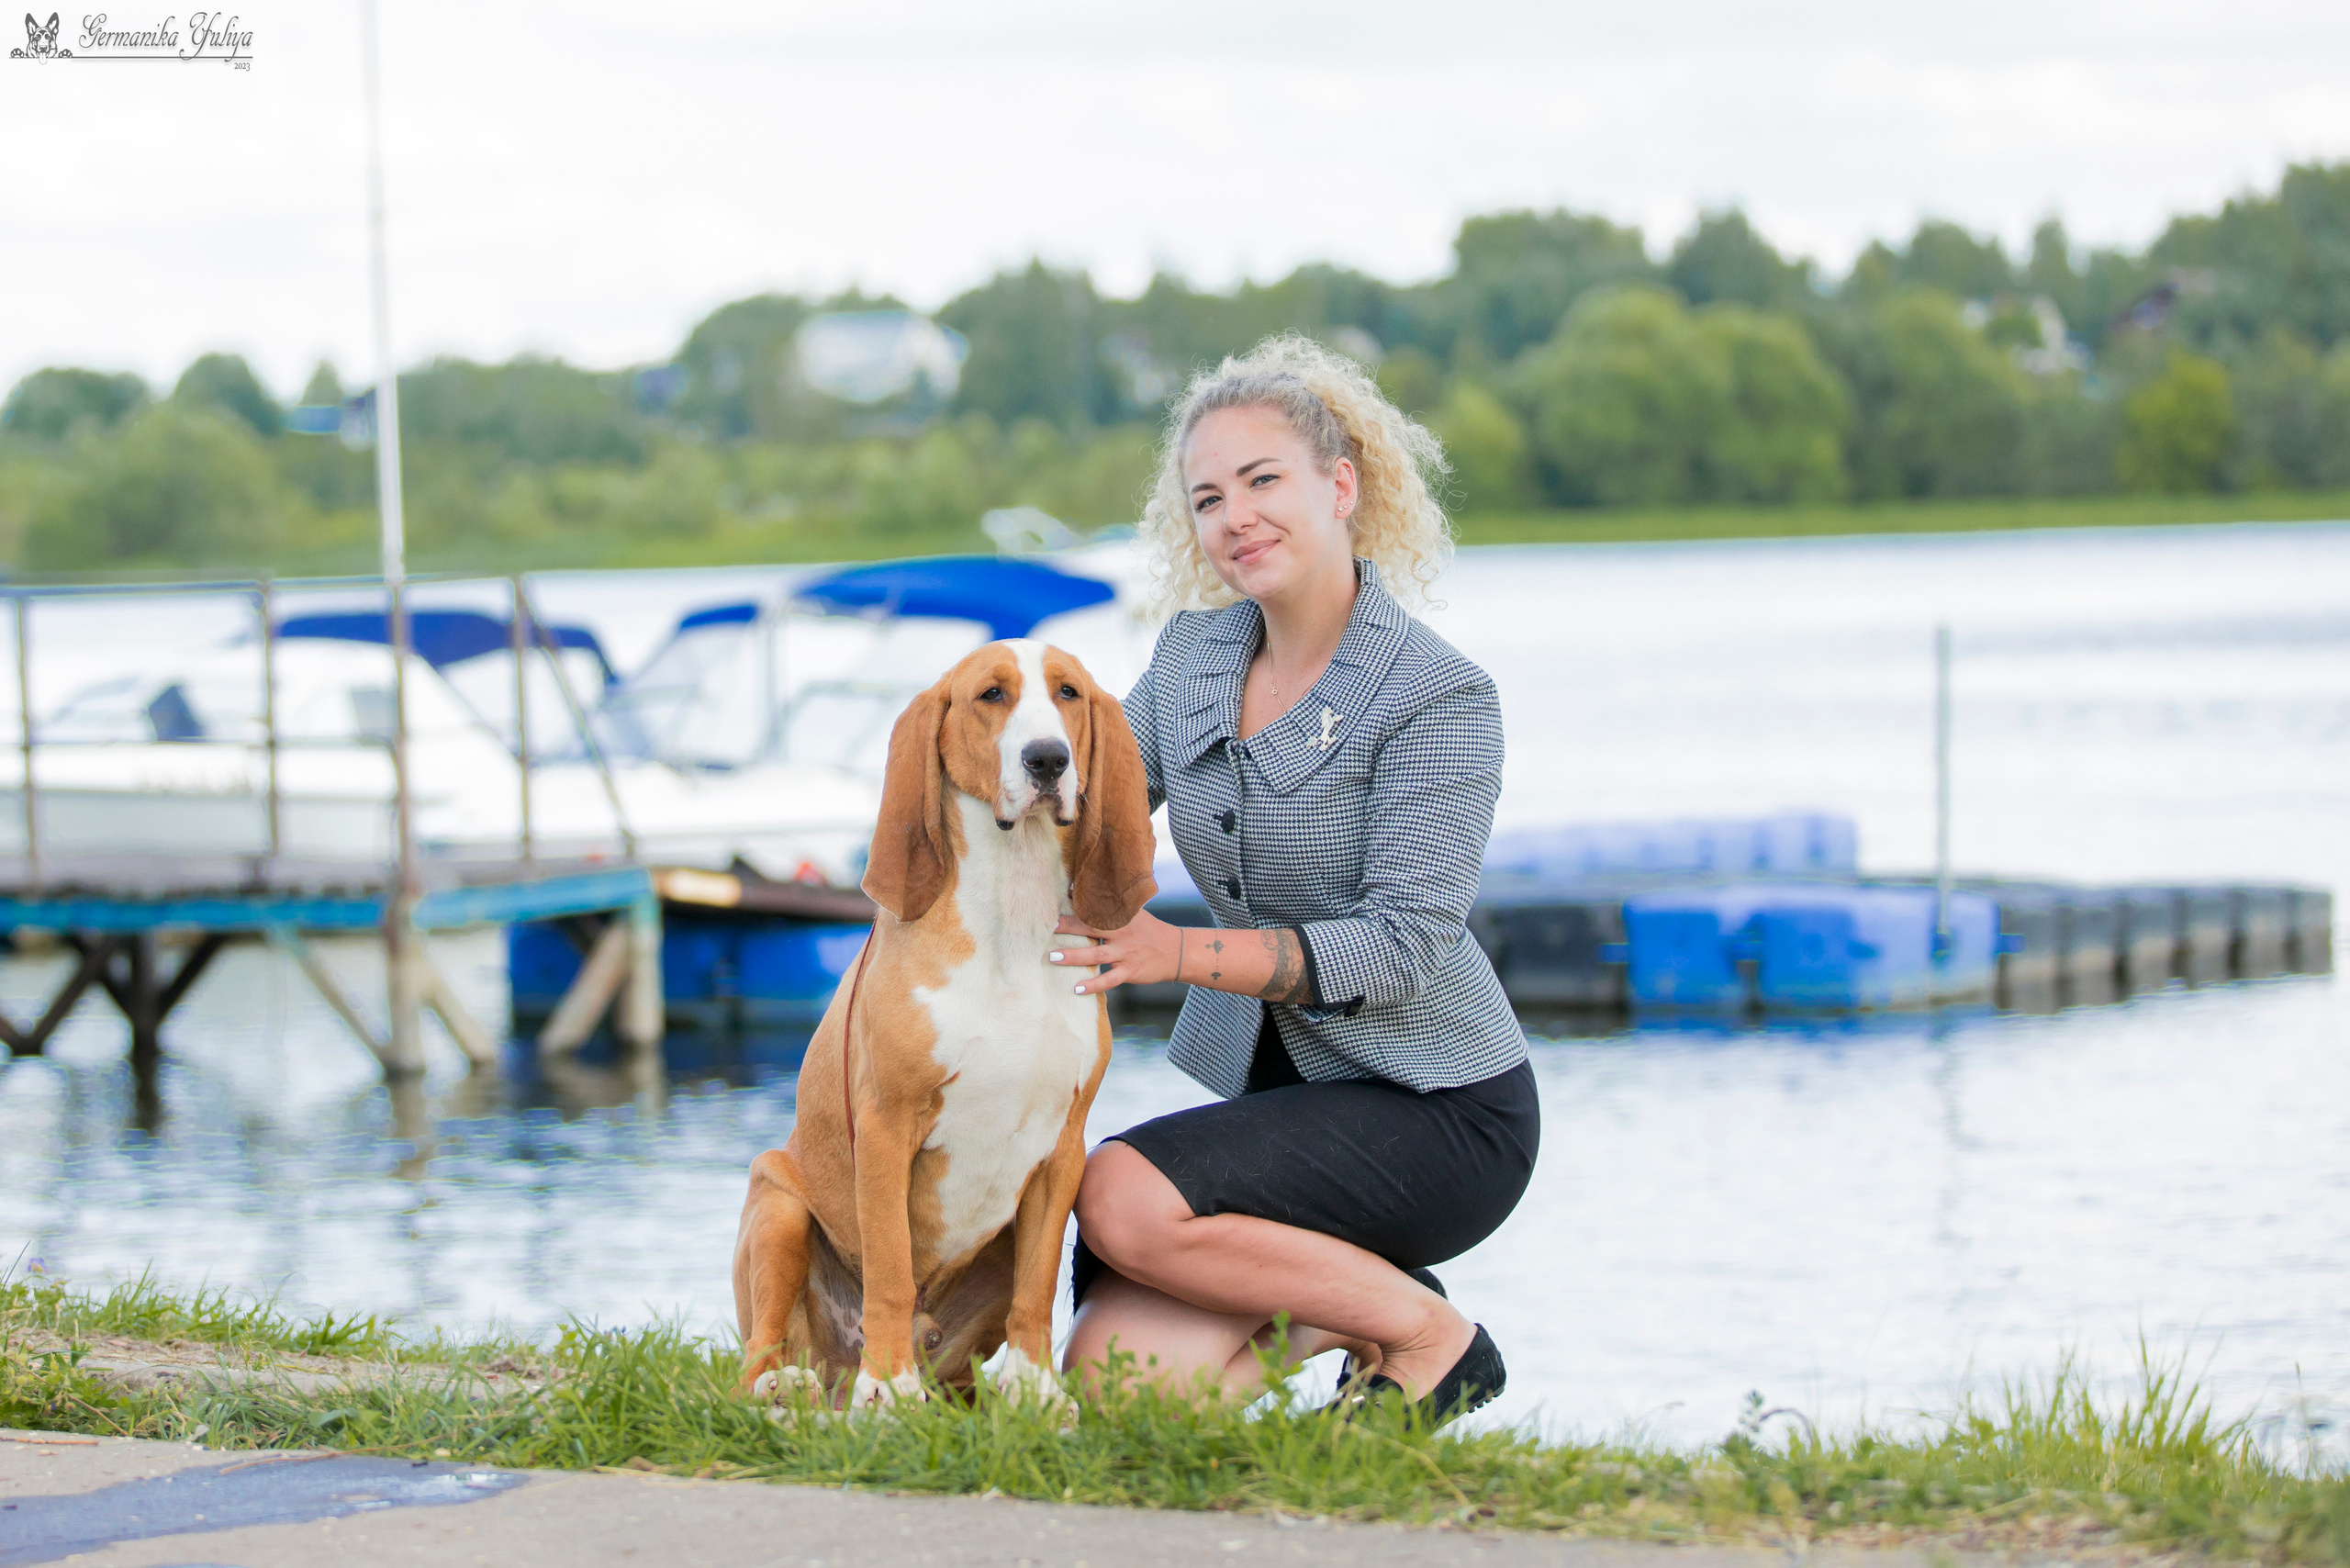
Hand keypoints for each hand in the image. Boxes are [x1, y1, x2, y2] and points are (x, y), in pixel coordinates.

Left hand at [1049, 909, 1180, 995]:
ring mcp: (1126, 953)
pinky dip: (1093, 985)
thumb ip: (1112, 908)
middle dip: (1069, 927)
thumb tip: (1082, 895)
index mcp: (1122, 917)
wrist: (1176, 951)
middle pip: (1092, 928)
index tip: (1060, 898)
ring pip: (1096, 955)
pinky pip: (1109, 979)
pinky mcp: (1130, 971)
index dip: (1078, 903)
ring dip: (1074, 956)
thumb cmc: (1149, 931)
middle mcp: (1123, 933)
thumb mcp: (1135, 914)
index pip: (1097, 907)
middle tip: (1049, 926)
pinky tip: (1077, 989)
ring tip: (1053, 957)